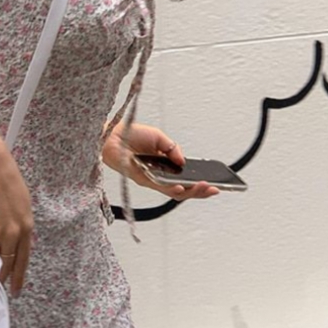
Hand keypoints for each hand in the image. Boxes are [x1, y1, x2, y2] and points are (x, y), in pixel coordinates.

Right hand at [0, 135, 33, 294]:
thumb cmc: (5, 181)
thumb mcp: (21, 207)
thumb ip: (18, 228)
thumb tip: (10, 247)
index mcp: (27, 227)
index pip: (24, 260)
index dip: (19, 276)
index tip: (16, 290)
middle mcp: (15, 233)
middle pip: (9, 264)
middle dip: (3, 277)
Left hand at [102, 122, 219, 200]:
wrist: (111, 135)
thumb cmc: (132, 135)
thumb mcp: (159, 137)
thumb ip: (173, 149)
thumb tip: (184, 161)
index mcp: (166, 166)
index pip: (186, 179)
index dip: (200, 183)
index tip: (216, 183)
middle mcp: (160, 176)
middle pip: (183, 190)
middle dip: (200, 191)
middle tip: (213, 189)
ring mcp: (152, 180)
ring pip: (174, 193)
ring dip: (190, 192)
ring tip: (202, 188)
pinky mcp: (142, 180)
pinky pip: (159, 188)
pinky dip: (172, 189)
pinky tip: (181, 188)